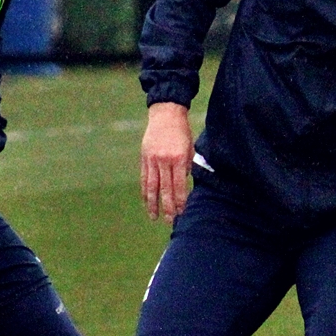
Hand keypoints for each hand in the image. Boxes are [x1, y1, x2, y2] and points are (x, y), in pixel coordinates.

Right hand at [141, 102, 194, 220]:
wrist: (165, 113)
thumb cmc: (182, 131)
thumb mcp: (190, 147)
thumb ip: (187, 167)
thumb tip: (183, 185)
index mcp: (179, 158)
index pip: (179, 185)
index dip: (180, 201)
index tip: (181, 213)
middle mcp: (164, 160)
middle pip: (165, 189)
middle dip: (168, 207)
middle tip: (170, 221)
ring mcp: (152, 159)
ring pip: (152, 186)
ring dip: (153, 203)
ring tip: (154, 217)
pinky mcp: (144, 157)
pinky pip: (144, 178)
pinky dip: (145, 191)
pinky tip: (146, 201)